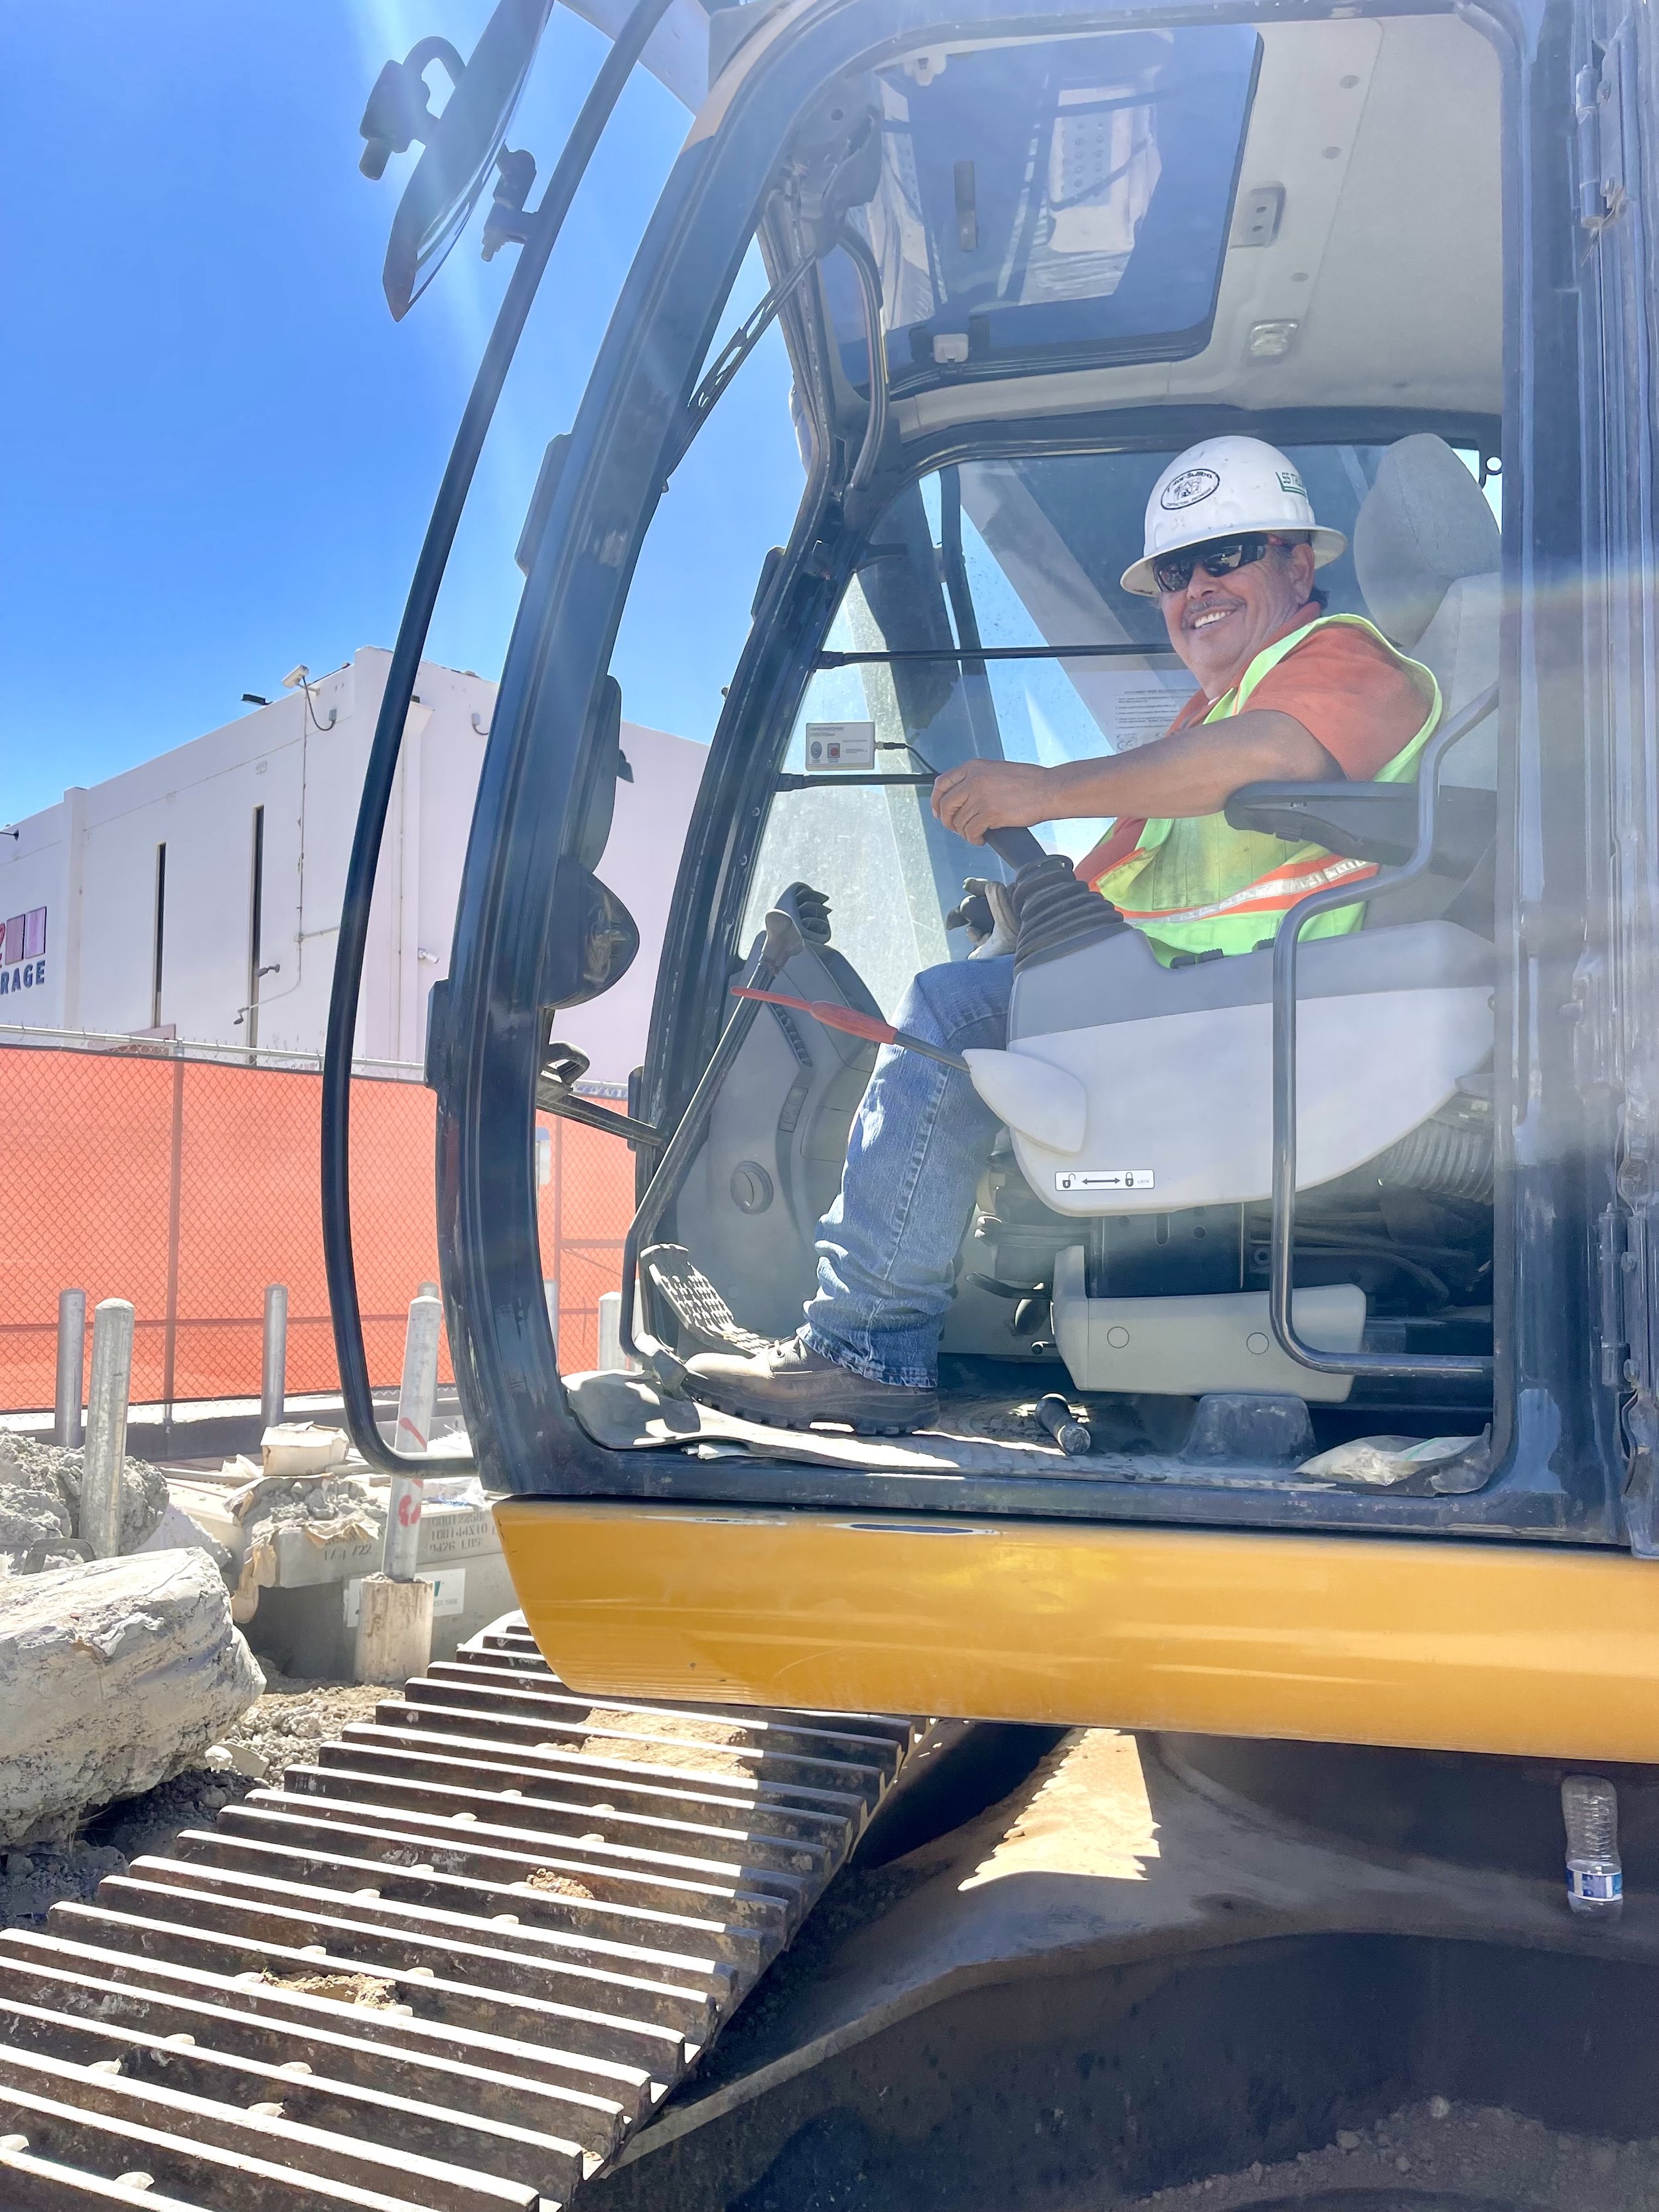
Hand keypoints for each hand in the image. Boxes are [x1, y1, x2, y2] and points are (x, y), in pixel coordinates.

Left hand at [931, 758, 1052, 844]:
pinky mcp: (990, 814)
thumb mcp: (996, 771)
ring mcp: (981, 797)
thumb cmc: (1028, 782)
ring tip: (974, 834)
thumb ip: (976, 779)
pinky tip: (981, 839)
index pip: (942, 783)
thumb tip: (960, 798)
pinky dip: (974, 839)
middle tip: (956, 828)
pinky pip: (971, 832)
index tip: (938, 811)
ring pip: (958, 822)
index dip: (936, 800)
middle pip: (946, 805)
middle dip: (948, 821)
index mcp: (974, 767)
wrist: (1048, 790)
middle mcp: (974, 780)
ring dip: (964, 832)